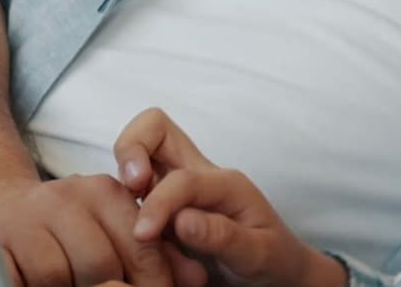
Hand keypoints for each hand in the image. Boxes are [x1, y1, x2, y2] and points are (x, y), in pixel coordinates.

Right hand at [0, 173, 206, 286]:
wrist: (5, 207)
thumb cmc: (73, 226)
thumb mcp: (117, 230)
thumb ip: (160, 252)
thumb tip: (198, 276)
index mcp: (105, 192)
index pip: (142, 246)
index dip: (154, 282)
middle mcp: (67, 197)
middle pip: (101, 265)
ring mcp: (30, 216)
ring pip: (61, 275)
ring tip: (76, 286)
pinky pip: (27, 278)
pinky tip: (44, 285)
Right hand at [113, 109, 343, 286]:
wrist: (278, 273)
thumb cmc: (272, 259)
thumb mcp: (259, 254)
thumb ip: (223, 236)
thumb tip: (182, 221)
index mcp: (224, 183)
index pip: (181, 178)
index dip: (158, 202)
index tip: (144, 234)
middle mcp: (198, 175)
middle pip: (155, 128)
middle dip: (131, 147)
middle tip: (128, 187)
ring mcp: (177, 188)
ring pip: (140, 153)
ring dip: (123, 176)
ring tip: (126, 216)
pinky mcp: (163, 207)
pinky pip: (132, 190)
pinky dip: (122, 204)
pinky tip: (134, 238)